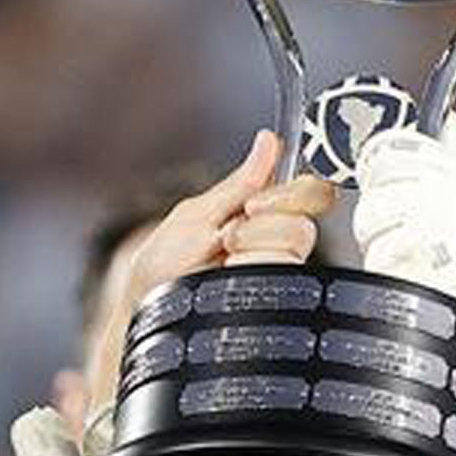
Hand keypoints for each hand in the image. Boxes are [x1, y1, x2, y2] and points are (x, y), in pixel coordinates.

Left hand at [87, 133, 335, 401]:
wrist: (144, 314)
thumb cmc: (162, 269)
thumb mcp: (195, 217)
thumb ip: (238, 184)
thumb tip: (269, 141)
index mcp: (262, 219)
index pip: (312, 196)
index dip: (293, 193)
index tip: (254, 204)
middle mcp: (277, 250)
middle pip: (305, 226)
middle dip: (261, 227)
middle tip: (227, 239)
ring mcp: (277, 280)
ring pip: (294, 252)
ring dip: (249, 251)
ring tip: (220, 263)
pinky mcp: (276, 306)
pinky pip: (283, 280)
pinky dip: (249, 272)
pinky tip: (228, 282)